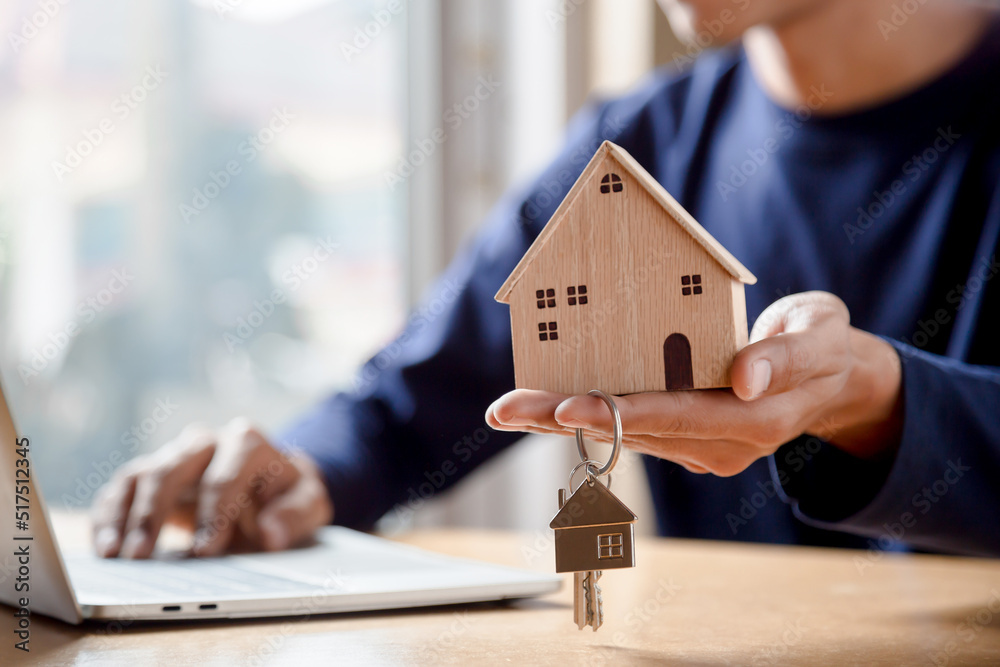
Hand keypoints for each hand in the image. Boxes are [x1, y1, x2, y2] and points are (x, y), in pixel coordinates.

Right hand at [91, 418, 332, 558]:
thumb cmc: (287, 496)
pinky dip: (109, 516)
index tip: (206, 551)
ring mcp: (174, 456)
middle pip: (172, 468)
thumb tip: (271, 533)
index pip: (225, 476)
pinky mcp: (151, 474)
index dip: (215, 514)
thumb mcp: (309, 504)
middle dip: (156, 512)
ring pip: (142, 475)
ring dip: (127, 516)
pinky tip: (105, 548)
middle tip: (144, 555)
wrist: (269, 486)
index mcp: (248, 444)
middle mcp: (206, 442)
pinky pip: (121, 489)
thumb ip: (296, 514)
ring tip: (118, 556)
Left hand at [487, 291, 902, 475]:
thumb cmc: (824, 346)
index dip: (619, 413)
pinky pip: (631, 427)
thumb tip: (744, 378)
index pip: (675, 417)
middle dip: (564, 421)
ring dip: (563, 421)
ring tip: (508, 409)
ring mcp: (699, 445)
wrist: (833, 378)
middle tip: (505, 411)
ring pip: (622, 434)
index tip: (566, 407)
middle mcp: (718, 444)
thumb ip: (786, 356)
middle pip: (631, 433)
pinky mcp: (686, 436)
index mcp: (751, 420)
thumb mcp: (819, 336)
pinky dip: (588, 413)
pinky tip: (544, 402)